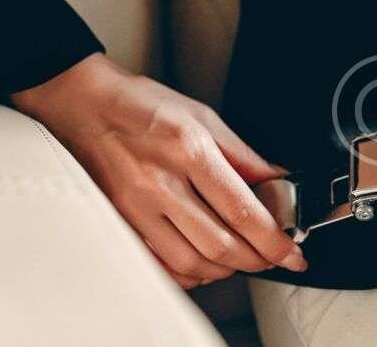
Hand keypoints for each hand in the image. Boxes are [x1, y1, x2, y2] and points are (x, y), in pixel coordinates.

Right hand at [12, 53, 306, 287]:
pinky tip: (204, 261)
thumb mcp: (204, 117)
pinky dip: (190, 272)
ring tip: (241, 256)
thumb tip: (279, 181)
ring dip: (226, 268)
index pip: (242, 211)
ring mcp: (135, 207)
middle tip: (272, 256)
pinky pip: (159, 264)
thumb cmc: (143, 106)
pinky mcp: (119, 221)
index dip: (274, 240)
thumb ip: (245, 156)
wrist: (83, 103)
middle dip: (257, 260)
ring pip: (191, 262)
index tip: (292, 252)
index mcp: (189, 151)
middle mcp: (160, 183)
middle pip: (220, 245)